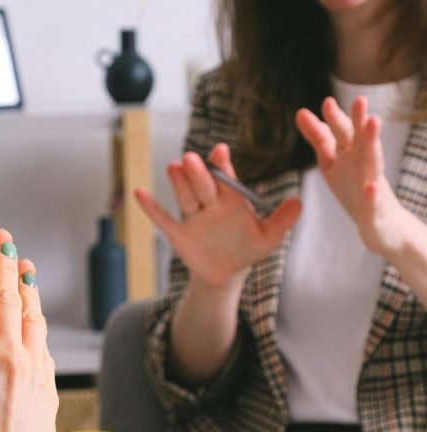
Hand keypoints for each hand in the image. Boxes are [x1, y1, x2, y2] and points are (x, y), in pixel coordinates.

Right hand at [0, 228, 34, 431]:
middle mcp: (7, 358)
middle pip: (7, 298)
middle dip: (4, 266)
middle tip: (4, 244)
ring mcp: (33, 371)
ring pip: (33, 316)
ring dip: (27, 289)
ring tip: (24, 269)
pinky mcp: (49, 386)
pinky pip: (44, 342)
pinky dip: (38, 321)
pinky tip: (35, 316)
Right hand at [134, 145, 300, 287]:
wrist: (227, 272)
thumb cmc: (247, 249)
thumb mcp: (268, 237)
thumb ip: (281, 220)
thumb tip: (299, 203)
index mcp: (231, 199)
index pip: (226, 178)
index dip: (222, 165)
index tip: (220, 151)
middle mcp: (210, 203)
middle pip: (203, 185)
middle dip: (198, 173)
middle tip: (193, 159)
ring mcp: (193, 217)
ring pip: (185, 197)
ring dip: (178, 183)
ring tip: (173, 167)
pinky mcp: (179, 234)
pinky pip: (163, 219)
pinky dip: (151, 208)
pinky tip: (139, 193)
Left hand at [295, 96, 407, 256]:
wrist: (382, 225)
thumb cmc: (356, 189)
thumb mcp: (333, 162)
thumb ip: (320, 139)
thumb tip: (301, 112)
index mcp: (349, 155)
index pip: (339, 134)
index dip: (333, 120)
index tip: (326, 103)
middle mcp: (362, 164)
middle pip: (359, 141)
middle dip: (358, 121)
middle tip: (359, 100)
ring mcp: (371, 185)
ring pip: (373, 162)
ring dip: (373, 144)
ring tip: (374, 124)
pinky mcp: (375, 209)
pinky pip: (373, 202)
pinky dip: (372, 195)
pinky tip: (371, 189)